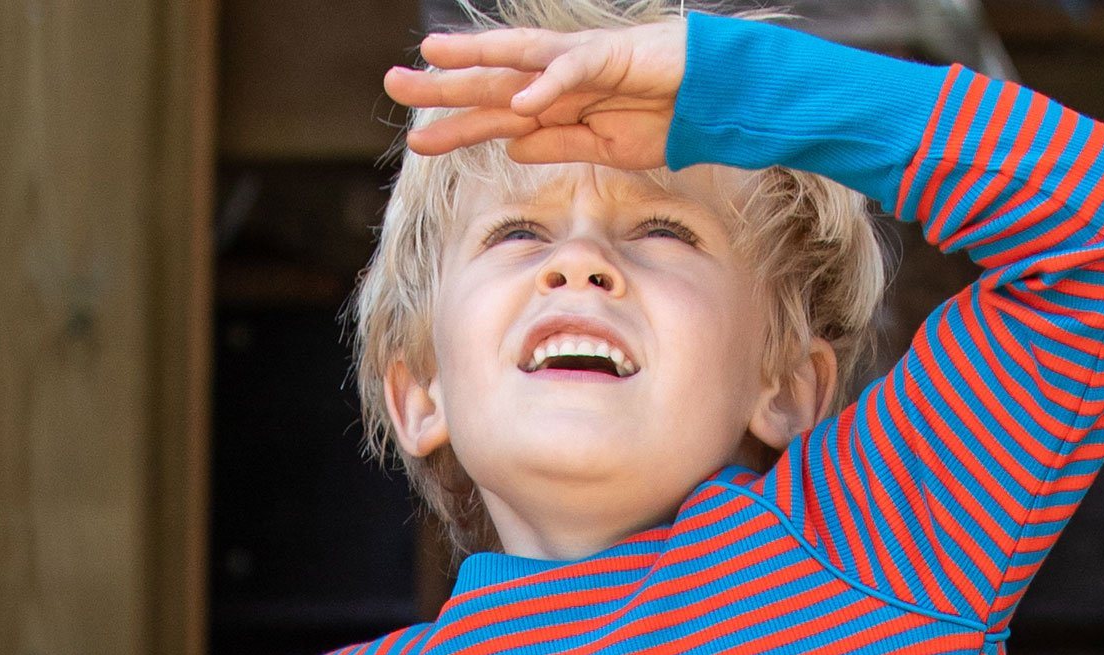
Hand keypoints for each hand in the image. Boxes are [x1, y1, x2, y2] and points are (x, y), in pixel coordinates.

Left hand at [382, 20, 686, 169]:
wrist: (710, 97)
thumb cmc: (660, 117)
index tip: (416, 141)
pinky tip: (519, 102)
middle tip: (392, 81)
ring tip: (435, 58)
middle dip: (443, 85)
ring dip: (476, 60)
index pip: (493, 116)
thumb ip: (555, 145)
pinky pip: (573, 70)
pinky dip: (547, 85)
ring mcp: (581, 64)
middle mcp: (556, 81)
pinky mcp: (612, 57)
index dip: (455, 126)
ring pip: (518, 60)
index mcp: (553, 107)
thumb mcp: (599, 149)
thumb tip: (509, 144)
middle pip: (490, 82)